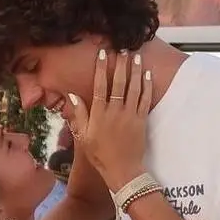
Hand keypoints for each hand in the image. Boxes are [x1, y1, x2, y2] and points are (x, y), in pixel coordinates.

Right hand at [67, 49, 151, 191]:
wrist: (122, 170)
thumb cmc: (100, 155)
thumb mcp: (84, 137)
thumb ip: (79, 115)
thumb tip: (72, 95)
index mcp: (99, 114)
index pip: (99, 86)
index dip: (101, 68)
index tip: (103, 54)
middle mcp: (114, 112)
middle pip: (118, 83)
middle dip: (120, 64)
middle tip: (123, 49)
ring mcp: (129, 115)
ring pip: (133, 88)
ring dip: (135, 71)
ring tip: (136, 56)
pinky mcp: (141, 121)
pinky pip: (145, 100)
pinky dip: (146, 86)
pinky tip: (147, 75)